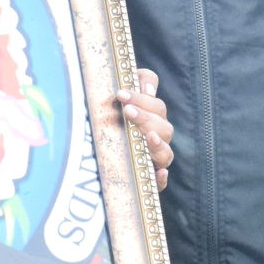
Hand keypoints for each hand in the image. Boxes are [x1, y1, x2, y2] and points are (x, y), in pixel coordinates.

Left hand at [118, 67, 173, 190]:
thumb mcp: (123, 96)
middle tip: (128, 111)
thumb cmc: (113, 117)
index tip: (120, 94)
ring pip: (166, 153)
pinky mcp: (147, 179)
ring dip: (158, 144)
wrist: (97, 155)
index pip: (156, 106)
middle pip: (163, 127)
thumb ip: (139, 81)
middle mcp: (156, 138)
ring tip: (147, 136)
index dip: (142, 98)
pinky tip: (159, 173)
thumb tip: (148, 89)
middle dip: (146, 118)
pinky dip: (161, 179)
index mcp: (153, 118)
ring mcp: (154, 159)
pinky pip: (159, 182)